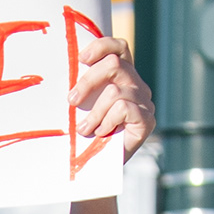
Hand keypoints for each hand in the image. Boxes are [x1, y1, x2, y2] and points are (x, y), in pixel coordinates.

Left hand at [71, 28, 155, 162]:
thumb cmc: (89, 134)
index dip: (102, 46)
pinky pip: (124, 109)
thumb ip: (83, 86)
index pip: (119, 48)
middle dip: (88, 81)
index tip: (81, 59)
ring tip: (84, 129)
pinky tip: (102, 133)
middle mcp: (137, 86)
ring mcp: (145, 103)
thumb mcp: (83, 105)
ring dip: (94, 113)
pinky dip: (107, 121)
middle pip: (115, 65)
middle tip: (72, 100)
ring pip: (115, 92)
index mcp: (123, 76)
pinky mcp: (147, 120)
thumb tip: (65, 69)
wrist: (100, 167)